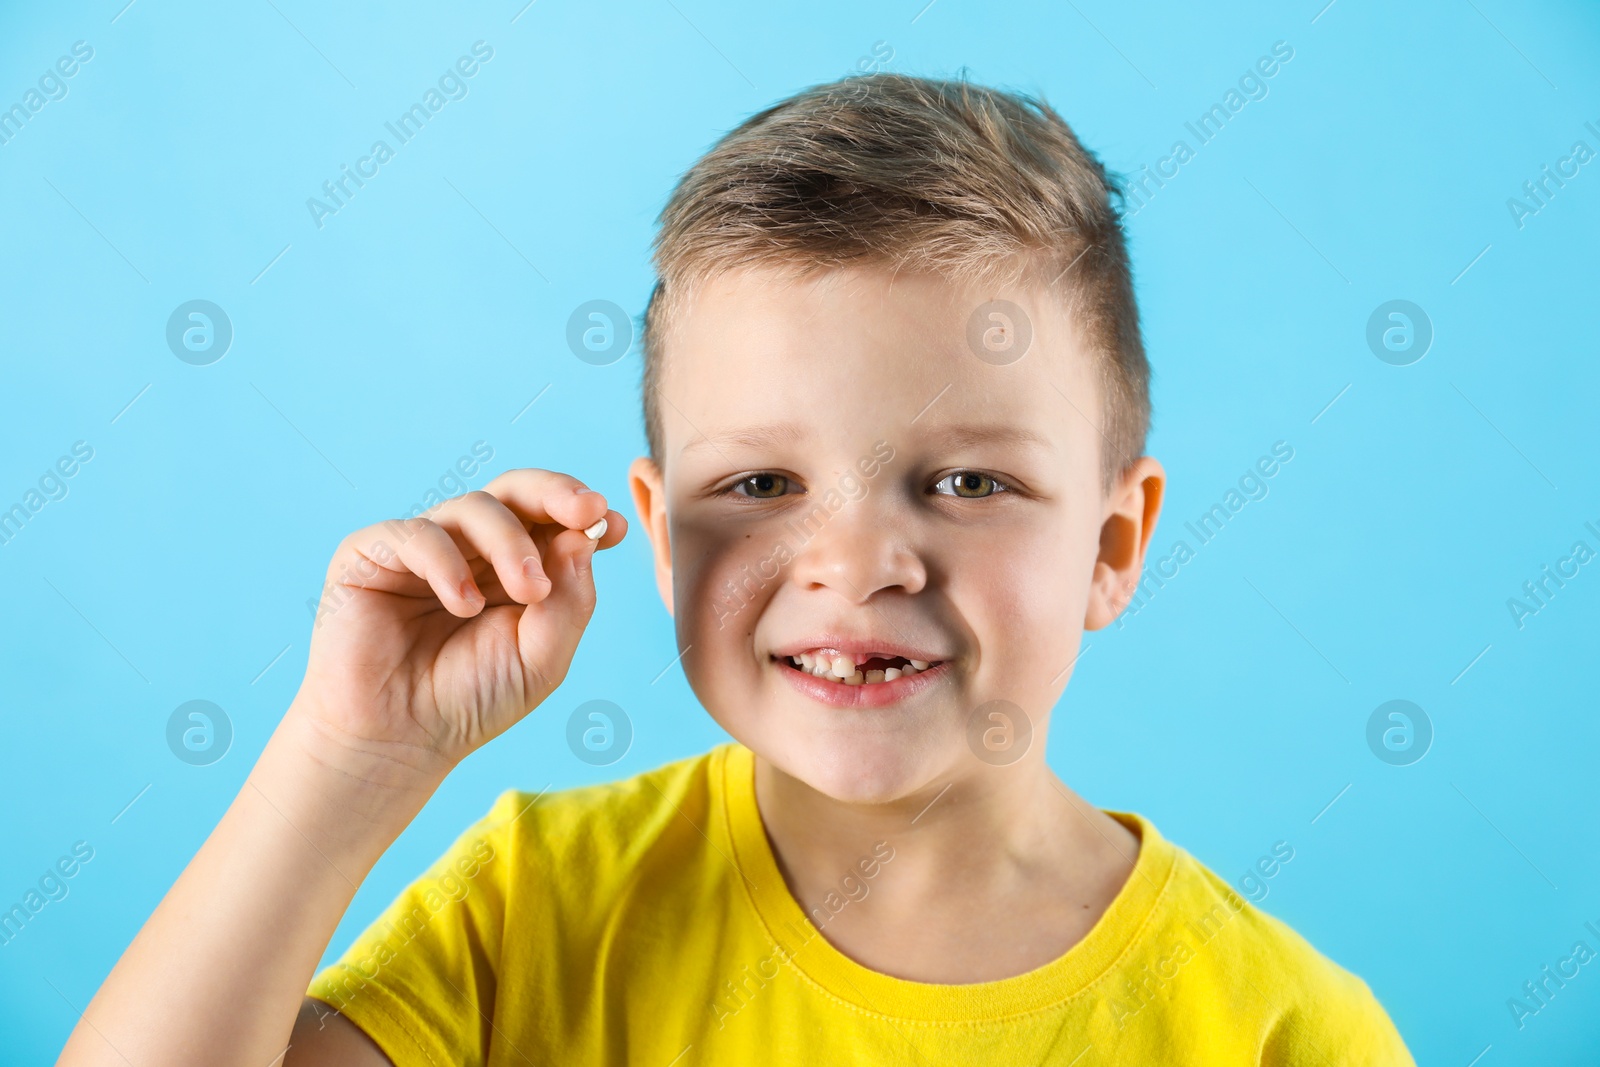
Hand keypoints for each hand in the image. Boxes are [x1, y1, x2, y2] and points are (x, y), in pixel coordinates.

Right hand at [290, 469, 625, 787]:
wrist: (398, 740)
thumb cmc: (470, 701)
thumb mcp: (542, 659)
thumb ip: (570, 601)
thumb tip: (584, 536)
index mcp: (515, 566)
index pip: (551, 519)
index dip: (582, 511)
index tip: (613, 524)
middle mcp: (471, 548)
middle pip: (515, 492)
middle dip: (555, 494)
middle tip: (585, 511)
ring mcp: (422, 547)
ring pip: (473, 507)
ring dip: (511, 543)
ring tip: (530, 592)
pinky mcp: (371, 554)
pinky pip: (416, 534)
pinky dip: (448, 563)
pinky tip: (465, 604)